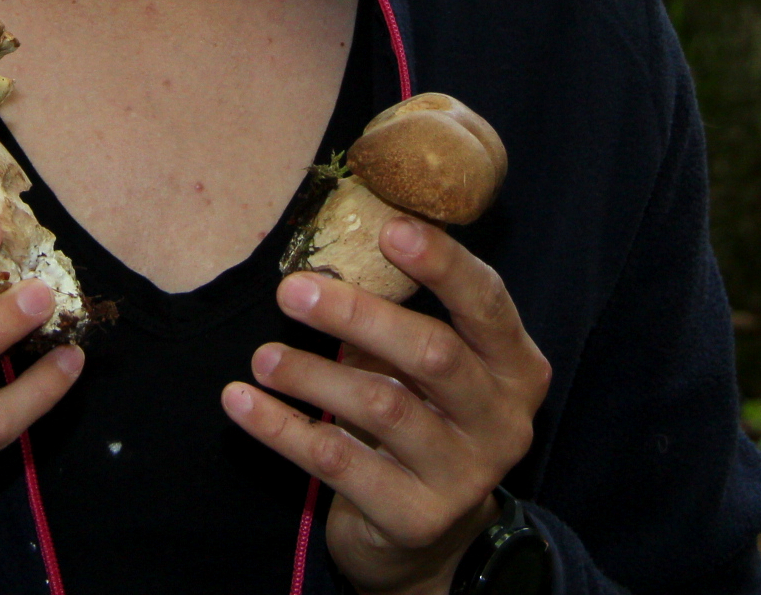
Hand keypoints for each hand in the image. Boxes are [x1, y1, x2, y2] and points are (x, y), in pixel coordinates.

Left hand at [221, 217, 549, 594]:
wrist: (423, 531)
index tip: (389, 229)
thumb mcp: (424, 365)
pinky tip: (243, 402)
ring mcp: (465, 476)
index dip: (443, 263)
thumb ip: (400, 314)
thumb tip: (327, 256)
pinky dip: (283, 427)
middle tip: (292, 291)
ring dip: (311, 374)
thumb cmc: (420, 415)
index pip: (487, 303)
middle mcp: (503, 422)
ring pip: (382, 407)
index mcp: (516, 368)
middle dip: (358, 315)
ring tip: (263, 357)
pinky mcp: (416, 518)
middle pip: (433, 354)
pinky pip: (338, 462)